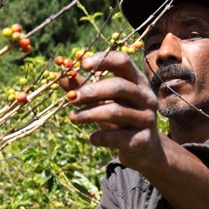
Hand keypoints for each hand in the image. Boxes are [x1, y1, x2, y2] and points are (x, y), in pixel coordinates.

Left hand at [62, 51, 161, 172]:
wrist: (142, 147)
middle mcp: (146, 97)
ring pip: (116, 111)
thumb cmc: (119, 117)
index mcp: (137, 81)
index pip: (122, 61)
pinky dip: (100, 137)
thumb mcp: (103, 100)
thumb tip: (61, 77)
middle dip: (92, 91)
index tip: (82, 65)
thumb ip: (84, 88)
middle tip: (71, 98)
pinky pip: (117, 137)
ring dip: (89, 114)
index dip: (102, 60)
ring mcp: (147, 118)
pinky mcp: (142, 139)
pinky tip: (91, 138)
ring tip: (73, 118)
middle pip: (119, 86)